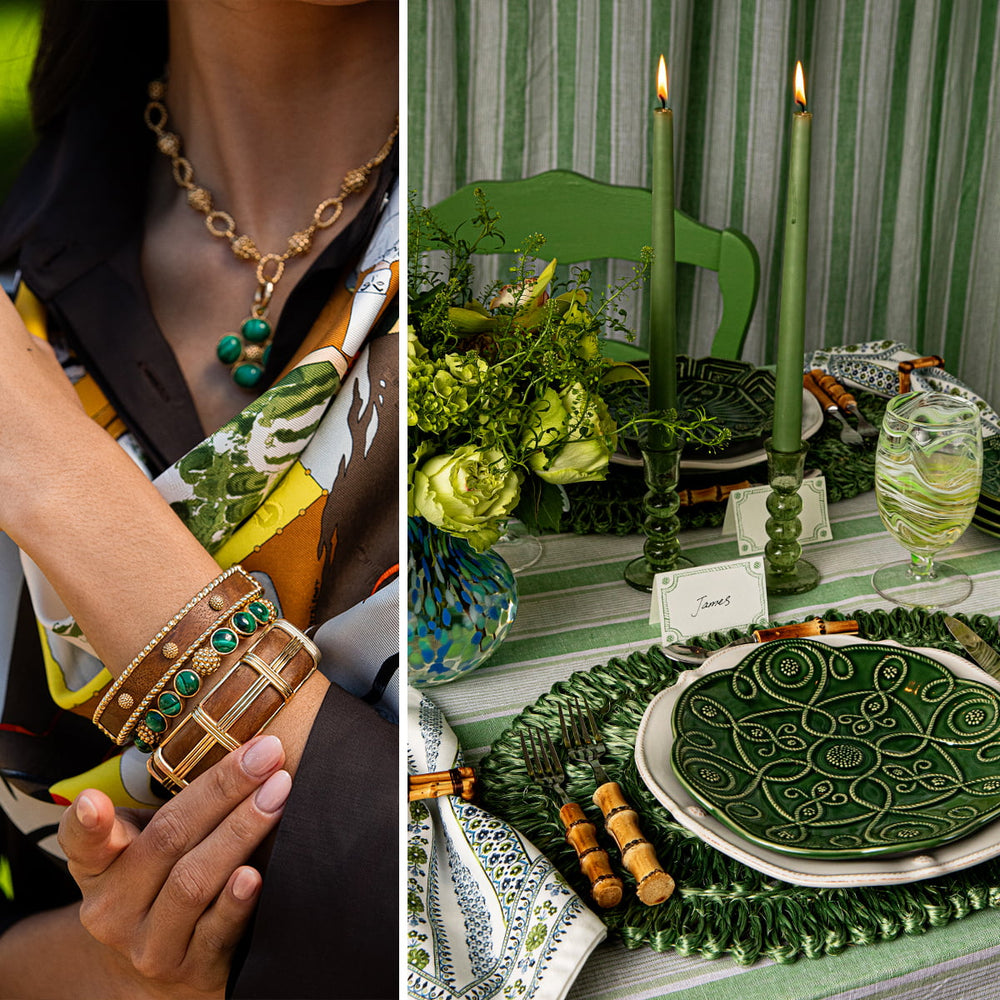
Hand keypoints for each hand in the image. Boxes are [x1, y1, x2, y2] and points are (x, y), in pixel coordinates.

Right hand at [57, 735, 290, 996]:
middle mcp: (114, 909)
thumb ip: (163, 802)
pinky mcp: (191, 972)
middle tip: (267, 754)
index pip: (83, 842)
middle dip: (223, 790)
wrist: (169, 967)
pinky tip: (256, 873)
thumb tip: (234, 746)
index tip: (93, 800)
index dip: (86, 823)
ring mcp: (151, 945)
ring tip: (279, 792)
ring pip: (193, 882)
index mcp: (99, 868)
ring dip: (242, 830)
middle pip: (167, 840)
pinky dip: (236, 901)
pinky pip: (215, 932)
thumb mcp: (146, 844)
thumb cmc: (166, 880)